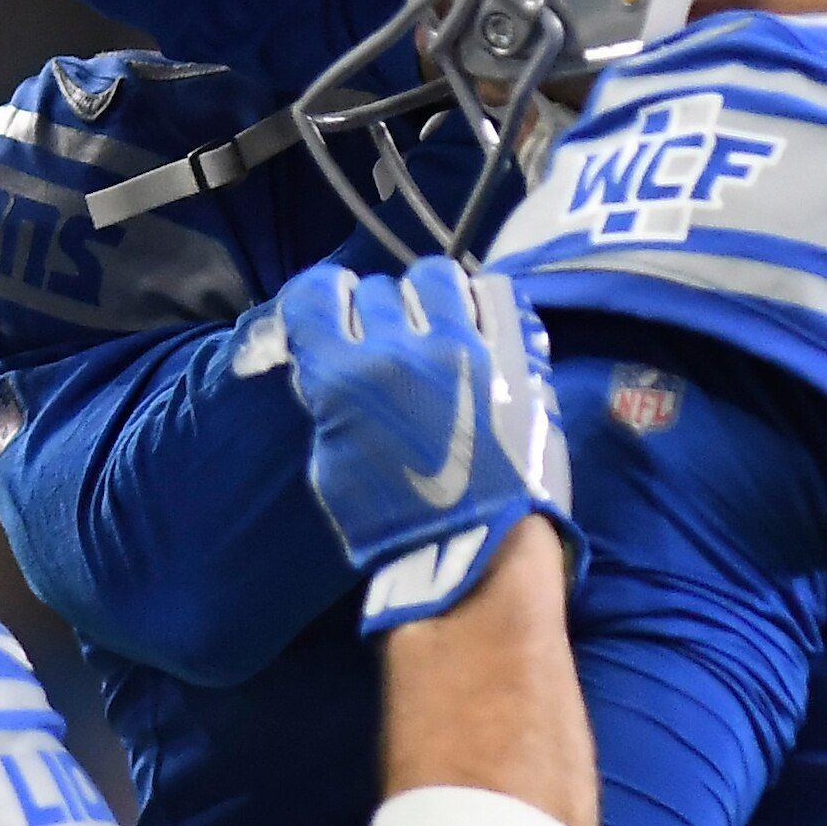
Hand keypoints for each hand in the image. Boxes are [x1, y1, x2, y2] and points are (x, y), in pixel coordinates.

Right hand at [237, 258, 572, 632]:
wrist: (478, 549)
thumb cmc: (394, 523)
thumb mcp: (333, 463)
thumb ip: (330, 403)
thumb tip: (333, 366)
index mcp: (342, 378)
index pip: (315, 296)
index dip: (321, 298)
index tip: (332, 309)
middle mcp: (398, 349)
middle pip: (377, 290)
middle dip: (376, 311)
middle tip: (388, 339)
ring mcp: (461, 345)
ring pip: (435, 276)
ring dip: (428, 296)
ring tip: (435, 323)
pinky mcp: (511, 352)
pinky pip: (489, 295)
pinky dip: (476, 305)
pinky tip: (474, 330)